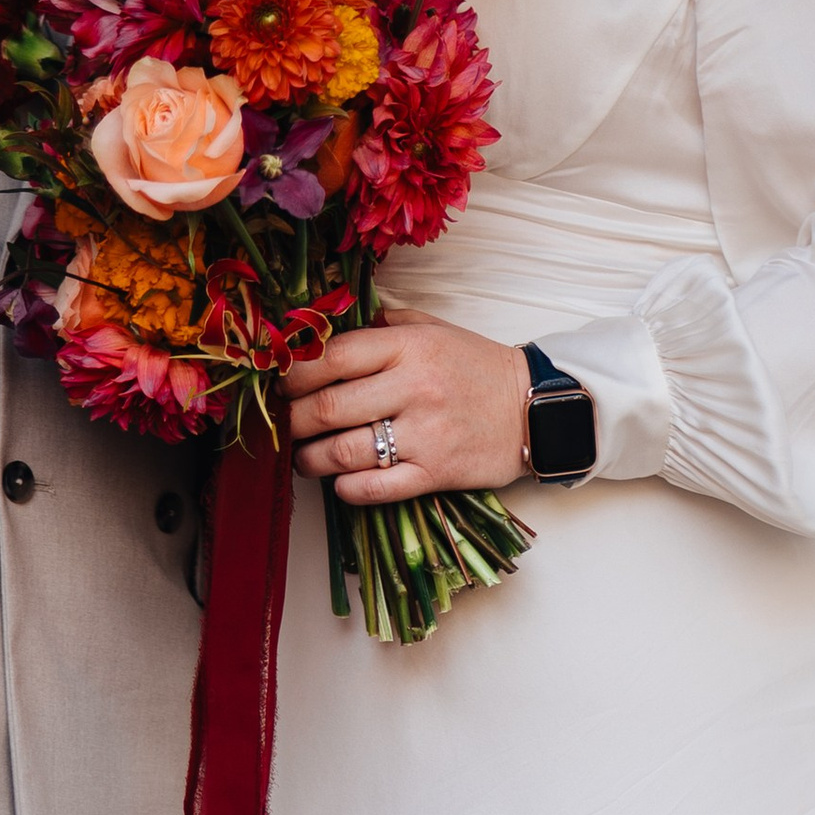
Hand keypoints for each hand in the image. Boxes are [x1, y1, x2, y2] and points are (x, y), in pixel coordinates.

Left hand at [284, 312, 528, 506]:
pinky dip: (347, 488)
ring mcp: (425, 434)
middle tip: (285, 425)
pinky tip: (338, 482)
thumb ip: (383, 326)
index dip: (295, 373)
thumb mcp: (433, 329)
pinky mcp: (436, 473)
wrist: (532, 407)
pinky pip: (376, 487)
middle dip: (293, 420)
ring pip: (344, 451)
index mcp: (409, 346)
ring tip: (305, 457)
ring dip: (311, 459)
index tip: (283, 384)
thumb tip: (329, 331)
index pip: (333, 356)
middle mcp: (414, 387)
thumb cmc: (474, 367)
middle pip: (328, 407)